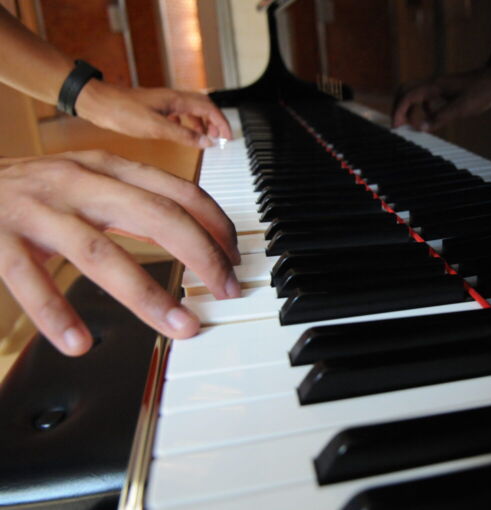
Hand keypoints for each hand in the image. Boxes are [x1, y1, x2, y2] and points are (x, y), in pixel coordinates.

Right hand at [0, 151, 240, 355]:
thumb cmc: (32, 190)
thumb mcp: (89, 182)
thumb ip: (134, 203)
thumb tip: (191, 236)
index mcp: (107, 168)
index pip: (179, 192)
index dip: (216, 226)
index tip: (235, 260)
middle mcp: (79, 182)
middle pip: (156, 216)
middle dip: (201, 255)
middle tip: (227, 292)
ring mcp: (38, 209)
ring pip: (99, 252)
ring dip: (147, 294)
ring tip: (180, 326)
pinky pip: (29, 279)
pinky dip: (56, 312)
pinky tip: (80, 343)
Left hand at [75, 81, 232, 147]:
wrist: (96, 102)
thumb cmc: (121, 111)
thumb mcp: (156, 128)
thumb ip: (183, 136)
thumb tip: (206, 143)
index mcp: (176, 100)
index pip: (209, 109)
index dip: (221, 123)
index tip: (228, 137)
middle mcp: (173, 98)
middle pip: (204, 107)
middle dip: (215, 122)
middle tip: (221, 138)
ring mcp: (163, 102)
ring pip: (192, 110)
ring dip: (202, 124)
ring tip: (206, 138)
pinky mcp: (154, 108)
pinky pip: (179, 114)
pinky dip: (187, 124)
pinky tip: (183, 134)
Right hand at [391, 62, 490, 131]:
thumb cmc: (481, 92)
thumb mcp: (462, 107)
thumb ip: (441, 117)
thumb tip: (421, 128)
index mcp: (434, 86)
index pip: (408, 96)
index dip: (399, 111)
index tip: (396, 127)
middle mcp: (432, 84)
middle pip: (405, 91)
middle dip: (398, 107)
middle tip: (398, 125)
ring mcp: (437, 87)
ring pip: (413, 94)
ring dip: (408, 108)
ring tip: (410, 125)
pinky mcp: (443, 91)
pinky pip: (425, 99)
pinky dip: (420, 109)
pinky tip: (428, 119)